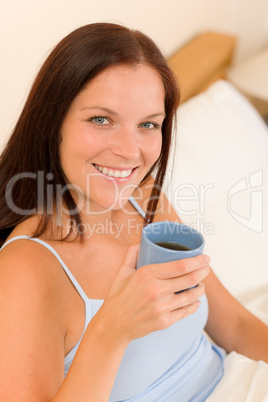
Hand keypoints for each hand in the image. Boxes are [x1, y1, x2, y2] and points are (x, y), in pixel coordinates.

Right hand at [95, 245, 209, 344]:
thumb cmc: (117, 296)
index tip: (205, 258)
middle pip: (190, 279)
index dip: (197, 261)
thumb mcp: (121, 272)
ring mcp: (162, 308)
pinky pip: (186, 311)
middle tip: (207, 267)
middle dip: (203, 272)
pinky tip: (196, 301)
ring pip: (191, 296)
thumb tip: (142, 243)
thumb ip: (131, 254)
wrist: (112, 325)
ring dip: (201, 289)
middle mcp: (156, 291)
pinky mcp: (164, 322)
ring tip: (202, 285)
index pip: (180, 266)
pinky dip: (194, 305)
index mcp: (147, 275)